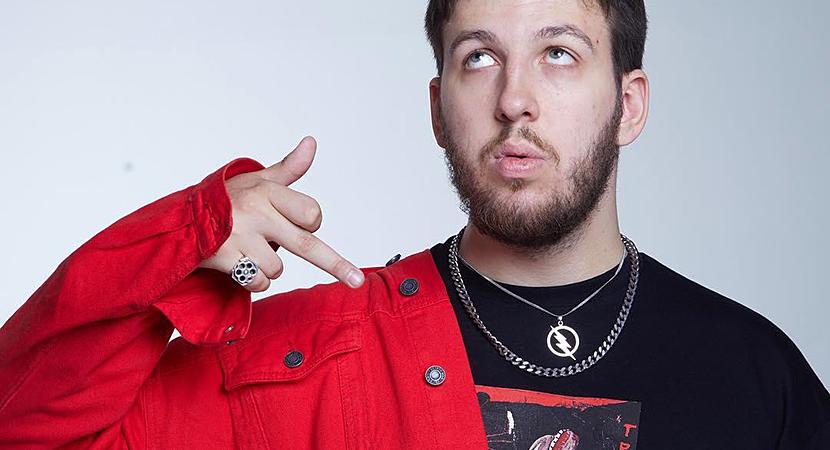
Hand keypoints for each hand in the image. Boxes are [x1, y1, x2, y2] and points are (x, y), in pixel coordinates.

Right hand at [197, 136, 364, 291]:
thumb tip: (311, 143)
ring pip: (278, 269)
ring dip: (268, 268)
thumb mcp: (258, 180)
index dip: (311, 222)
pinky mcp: (224, 257)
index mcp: (268, 191)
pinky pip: (257, 282)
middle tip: (356, 281)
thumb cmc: (228, 199)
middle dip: (336, 265)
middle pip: (306, 244)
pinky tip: (239, 266)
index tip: (304, 223)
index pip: (312, 213)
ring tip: (249, 251)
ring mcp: (240, 236)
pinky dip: (253, 281)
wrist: (179, 219)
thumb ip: (289, 168)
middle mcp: (256, 212)